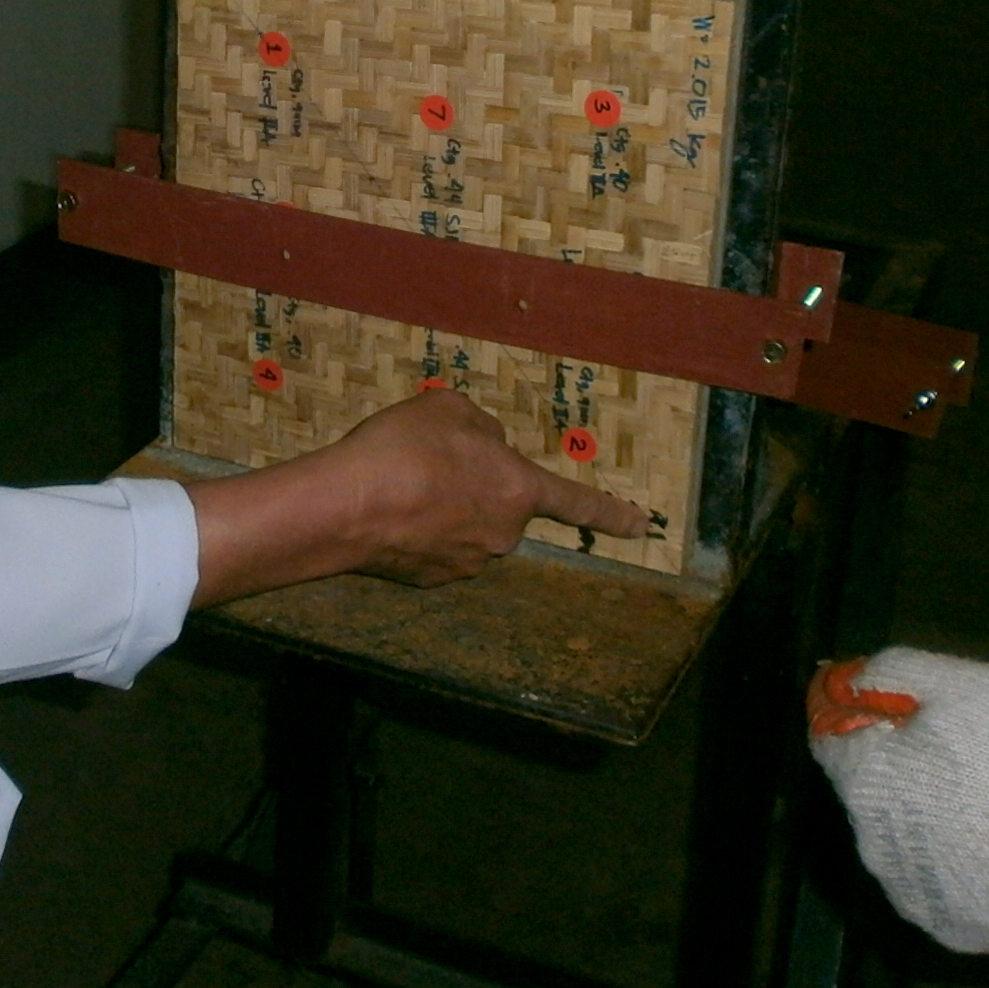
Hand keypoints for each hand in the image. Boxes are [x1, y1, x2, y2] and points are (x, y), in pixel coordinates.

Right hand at [187, 389, 645, 604]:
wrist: (346, 505)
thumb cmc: (403, 447)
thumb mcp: (448, 408)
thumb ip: (480, 427)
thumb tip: (486, 445)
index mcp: (518, 488)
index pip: (576, 502)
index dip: (611, 512)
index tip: (642, 524)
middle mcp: (503, 533)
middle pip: (501, 505)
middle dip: (478, 487)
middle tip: (433, 462)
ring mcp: (468, 562)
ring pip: (467, 525)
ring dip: (445, 508)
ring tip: (401, 484)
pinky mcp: (432, 580)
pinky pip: (437, 548)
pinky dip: (420, 532)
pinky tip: (391, 511)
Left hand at [806, 647, 988, 965]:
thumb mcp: (963, 684)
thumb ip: (891, 672)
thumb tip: (844, 677)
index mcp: (868, 781)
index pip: (828, 739)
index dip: (856, 714)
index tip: (893, 703)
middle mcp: (873, 846)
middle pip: (867, 791)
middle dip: (899, 767)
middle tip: (964, 749)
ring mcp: (911, 895)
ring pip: (900, 840)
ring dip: (925, 817)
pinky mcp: (950, 930)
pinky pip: (939, 884)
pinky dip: (956, 863)